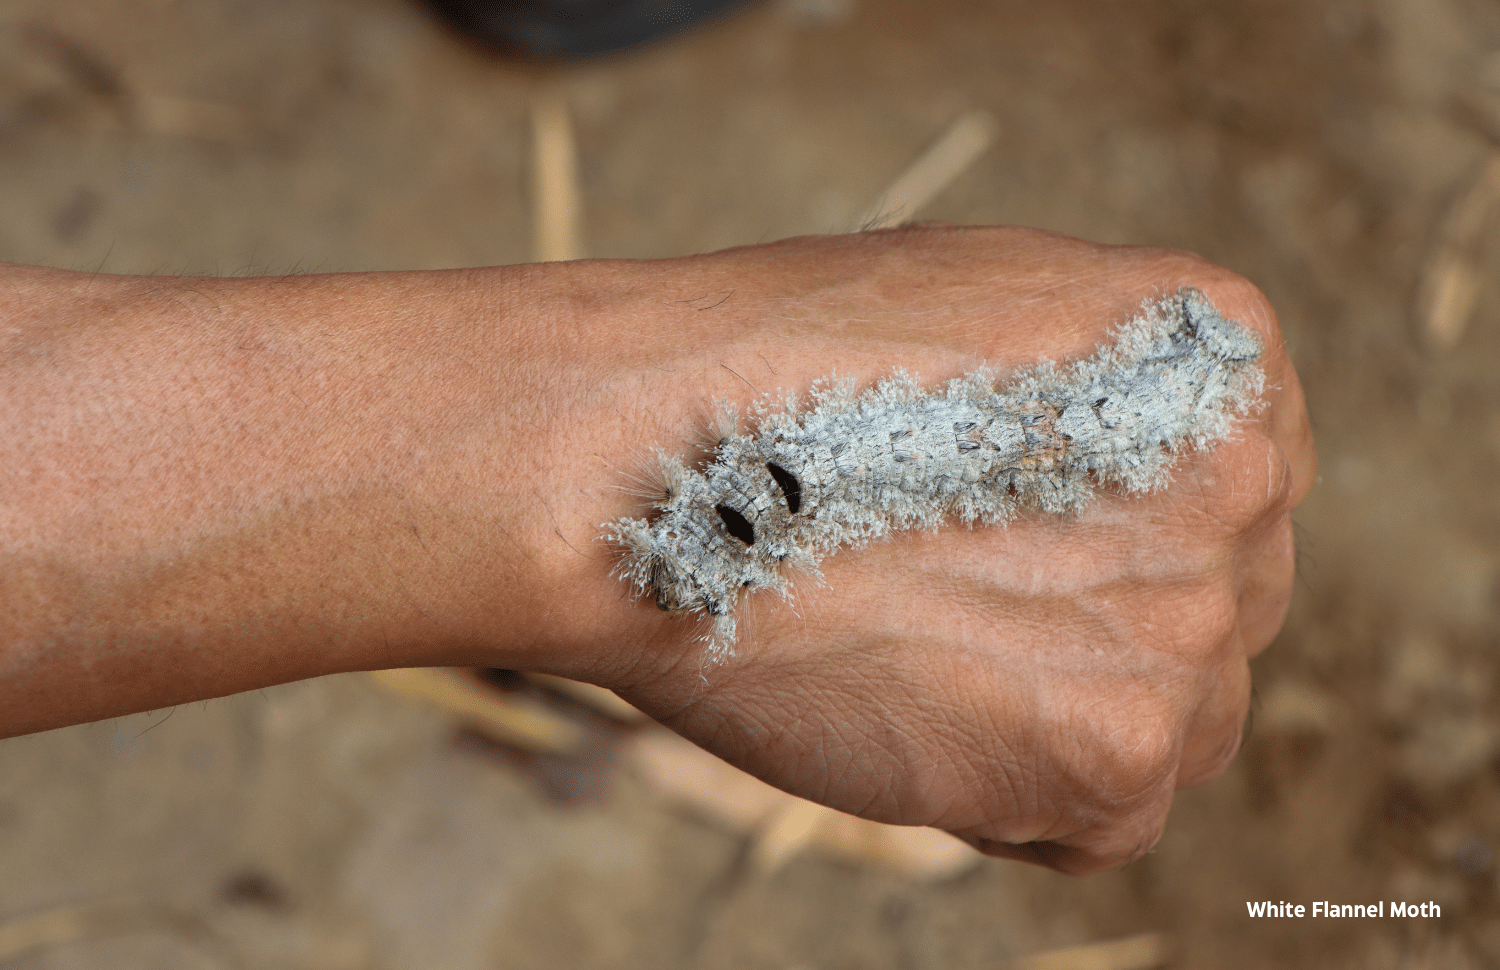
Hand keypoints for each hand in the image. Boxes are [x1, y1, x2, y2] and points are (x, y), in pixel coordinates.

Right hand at [546, 226, 1314, 873]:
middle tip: (960, 604)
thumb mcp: (980, 304)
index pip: (1241, 481)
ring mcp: (1190, 623)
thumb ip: (1100, 393)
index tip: (1040, 538)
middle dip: (1107, 615)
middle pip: (1220, 601)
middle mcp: (1241, 484)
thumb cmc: (774, 366)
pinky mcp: (1115, 755)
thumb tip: (1129, 494)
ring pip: (1178, 717)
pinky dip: (1021, 797)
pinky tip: (919, 718)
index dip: (1129, 521)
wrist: (654, 461)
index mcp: (1216, 351)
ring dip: (1070, 711)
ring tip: (923, 656)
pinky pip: (1109, 815)